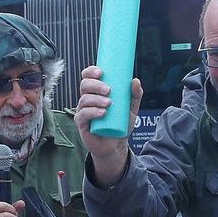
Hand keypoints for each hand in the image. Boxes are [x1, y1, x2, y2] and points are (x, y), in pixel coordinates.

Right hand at [75, 67, 138, 184]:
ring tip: (109, 103)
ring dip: (96, 99)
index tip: (101, 72)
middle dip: (95, 85)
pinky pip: (83, 115)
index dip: (91, 71)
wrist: (116, 144)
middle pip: (84, 85)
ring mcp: (83, 111)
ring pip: (84, 99)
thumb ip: (135, 95)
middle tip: (109, 90)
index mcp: (96, 92)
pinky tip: (102, 113)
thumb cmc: (120, 124)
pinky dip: (92, 112)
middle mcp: (87, 99)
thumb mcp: (131, 109)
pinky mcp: (82, 123)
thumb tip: (135, 81)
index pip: (88, 77)